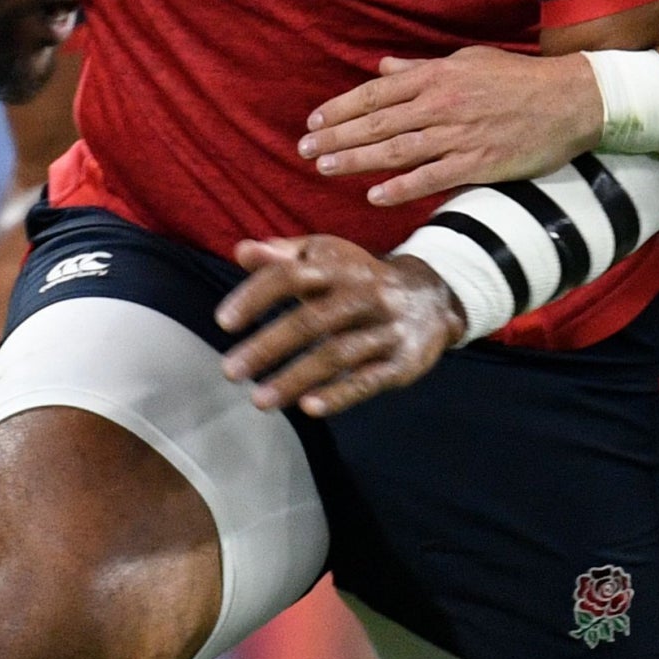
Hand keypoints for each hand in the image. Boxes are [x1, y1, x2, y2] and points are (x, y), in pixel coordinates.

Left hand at [214, 237, 464, 416]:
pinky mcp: (402, 362)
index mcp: (342, 266)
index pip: (293, 276)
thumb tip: (242, 251)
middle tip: (230, 370)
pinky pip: (369, 380)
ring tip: (258, 399)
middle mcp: (366, 294)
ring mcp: (386, 329)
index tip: (223, 322)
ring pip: (337, 354)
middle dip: (268, 346)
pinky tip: (308, 407)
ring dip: (294, 378)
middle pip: (312, 320)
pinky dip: (338, 394)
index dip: (256, 296)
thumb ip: (284, 256)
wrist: (435, 296)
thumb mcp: (329, 258)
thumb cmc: (362, 279)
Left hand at [297, 48, 602, 206]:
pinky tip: (374, 197)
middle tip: (303, 149)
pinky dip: (401, 188)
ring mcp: (459, 135)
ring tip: (324, 168)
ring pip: (396, 150)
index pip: (376, 93)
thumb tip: (382, 68)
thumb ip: (422, 69)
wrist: (571, 100)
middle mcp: (442, 104)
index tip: (313, 120)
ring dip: (356, 160)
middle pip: (377, 122)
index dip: (341, 108)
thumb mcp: (467, 61)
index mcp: (438, 76)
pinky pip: (432, 178)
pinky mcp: (479, 162)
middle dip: (336, 136)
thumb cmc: (518, 78)